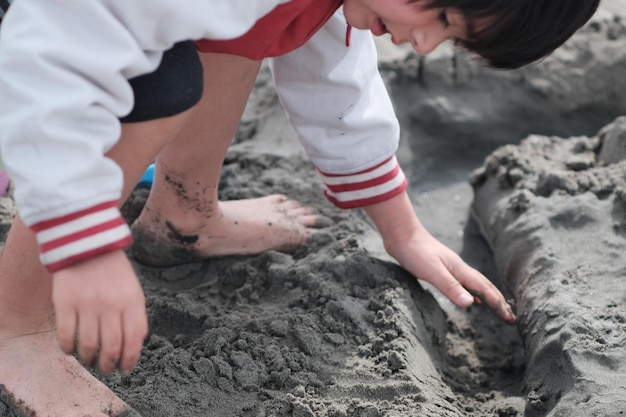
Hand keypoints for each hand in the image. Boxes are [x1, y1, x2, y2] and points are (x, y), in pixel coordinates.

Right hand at [52, 250, 147, 373]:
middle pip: (111, 347)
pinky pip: (66, 336)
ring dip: (88, 359)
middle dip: (109, 365)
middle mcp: (111, 305)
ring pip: (88, 345)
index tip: (126, 369)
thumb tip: (134, 345)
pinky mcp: (65, 303)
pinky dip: (68, 348)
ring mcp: (87, 304)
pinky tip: (70, 349)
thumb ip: (135, 315)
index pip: (134, 339)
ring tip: (88, 360)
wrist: (87, 244)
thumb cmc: (113, 272)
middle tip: (106, 369)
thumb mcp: (132, 290)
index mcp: (132, 301)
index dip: (130, 358)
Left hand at [387, 229, 516, 323]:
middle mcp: (459, 268)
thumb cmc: (415, 253)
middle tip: (511, 317)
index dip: (498, 305)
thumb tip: (471, 304)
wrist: (401, 235)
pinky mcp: (441, 269)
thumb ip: (451, 287)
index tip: (511, 319)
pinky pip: (464, 284)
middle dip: (499, 301)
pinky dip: (472, 293)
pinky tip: (471, 299)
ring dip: (488, 296)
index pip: (485, 290)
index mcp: (460, 270)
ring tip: (497, 307)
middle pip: (485, 286)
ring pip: (476, 284)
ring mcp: (451, 268)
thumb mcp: (433, 273)